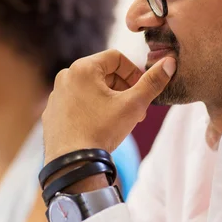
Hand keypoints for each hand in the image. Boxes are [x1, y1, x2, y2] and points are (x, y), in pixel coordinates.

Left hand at [42, 49, 175, 163]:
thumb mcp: (133, 105)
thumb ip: (152, 82)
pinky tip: (100, 127)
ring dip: (109, 100)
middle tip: (136, 110)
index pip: (116, 57)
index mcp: (82, 68)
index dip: (134, 72)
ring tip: (120, 120)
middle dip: (123, 89)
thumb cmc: (102, 130)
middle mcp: (65, 76)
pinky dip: (91, 110)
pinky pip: (77, 103)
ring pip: (90, 89)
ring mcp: (56, 95)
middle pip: (103, 73)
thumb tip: (170, 62)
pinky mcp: (51, 112)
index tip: (142, 91)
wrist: (72, 164)